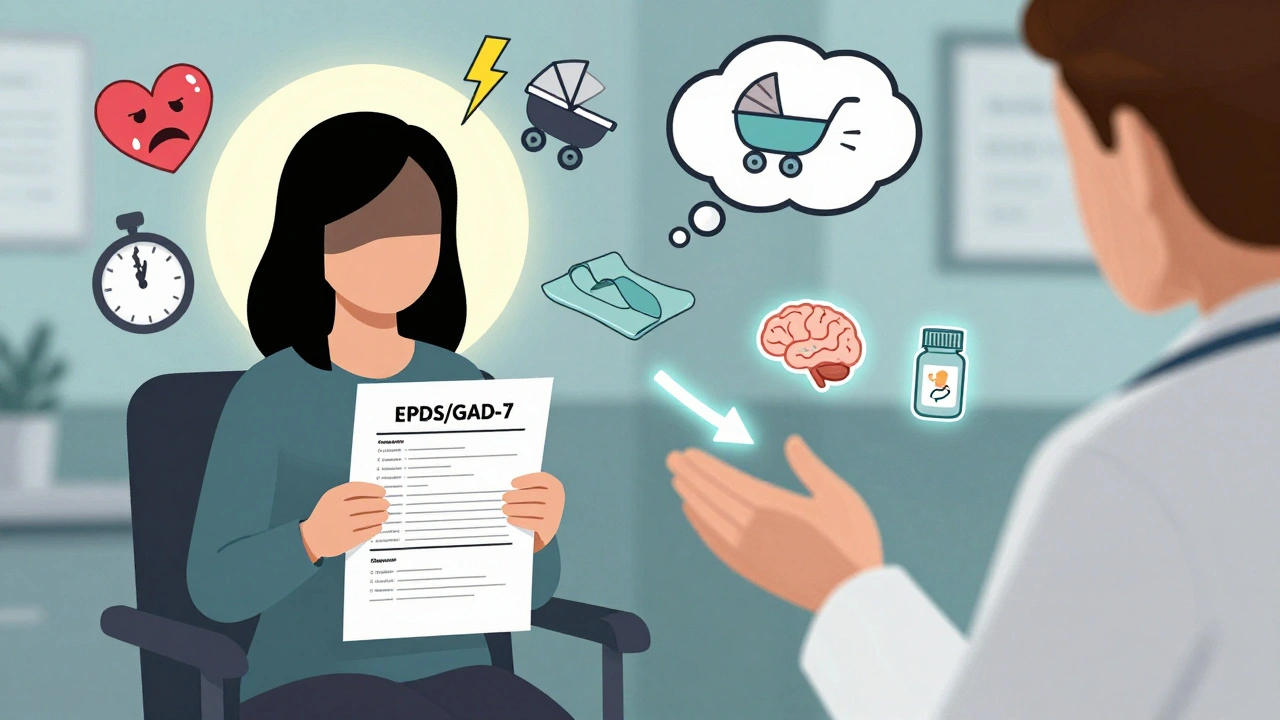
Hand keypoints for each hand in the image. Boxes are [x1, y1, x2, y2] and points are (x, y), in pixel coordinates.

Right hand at [299, 482, 388, 561]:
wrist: (310, 539)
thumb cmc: (325, 516)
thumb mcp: (331, 500)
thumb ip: (349, 494)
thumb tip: (375, 493)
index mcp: (333, 497)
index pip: (358, 488)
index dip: (373, 489)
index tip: (382, 492)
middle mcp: (337, 510)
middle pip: (366, 504)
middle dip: (380, 504)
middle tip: (385, 504)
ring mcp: (341, 526)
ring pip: (369, 518)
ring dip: (381, 516)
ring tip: (384, 515)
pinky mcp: (345, 541)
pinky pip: (367, 532)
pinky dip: (375, 528)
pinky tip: (378, 526)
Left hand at [502, 472, 564, 551]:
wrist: (546, 528)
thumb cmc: (537, 506)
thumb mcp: (537, 494)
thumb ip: (527, 488)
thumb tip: (511, 488)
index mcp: (555, 486)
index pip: (542, 479)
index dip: (526, 480)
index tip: (513, 483)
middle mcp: (557, 499)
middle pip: (536, 495)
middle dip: (516, 496)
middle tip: (505, 497)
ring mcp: (554, 514)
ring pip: (533, 509)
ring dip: (515, 508)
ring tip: (505, 509)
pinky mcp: (549, 528)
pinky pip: (532, 523)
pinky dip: (518, 520)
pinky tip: (510, 519)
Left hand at [668, 435, 882, 611]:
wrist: (853, 596)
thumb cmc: (853, 542)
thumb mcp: (839, 498)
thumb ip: (811, 469)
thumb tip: (791, 441)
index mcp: (775, 508)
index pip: (729, 482)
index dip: (707, 467)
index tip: (689, 454)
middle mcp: (755, 529)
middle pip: (715, 497)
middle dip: (692, 476)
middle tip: (672, 459)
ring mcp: (750, 552)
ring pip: (712, 519)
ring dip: (694, 498)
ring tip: (678, 481)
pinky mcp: (752, 569)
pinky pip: (718, 544)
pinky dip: (702, 527)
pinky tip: (694, 515)